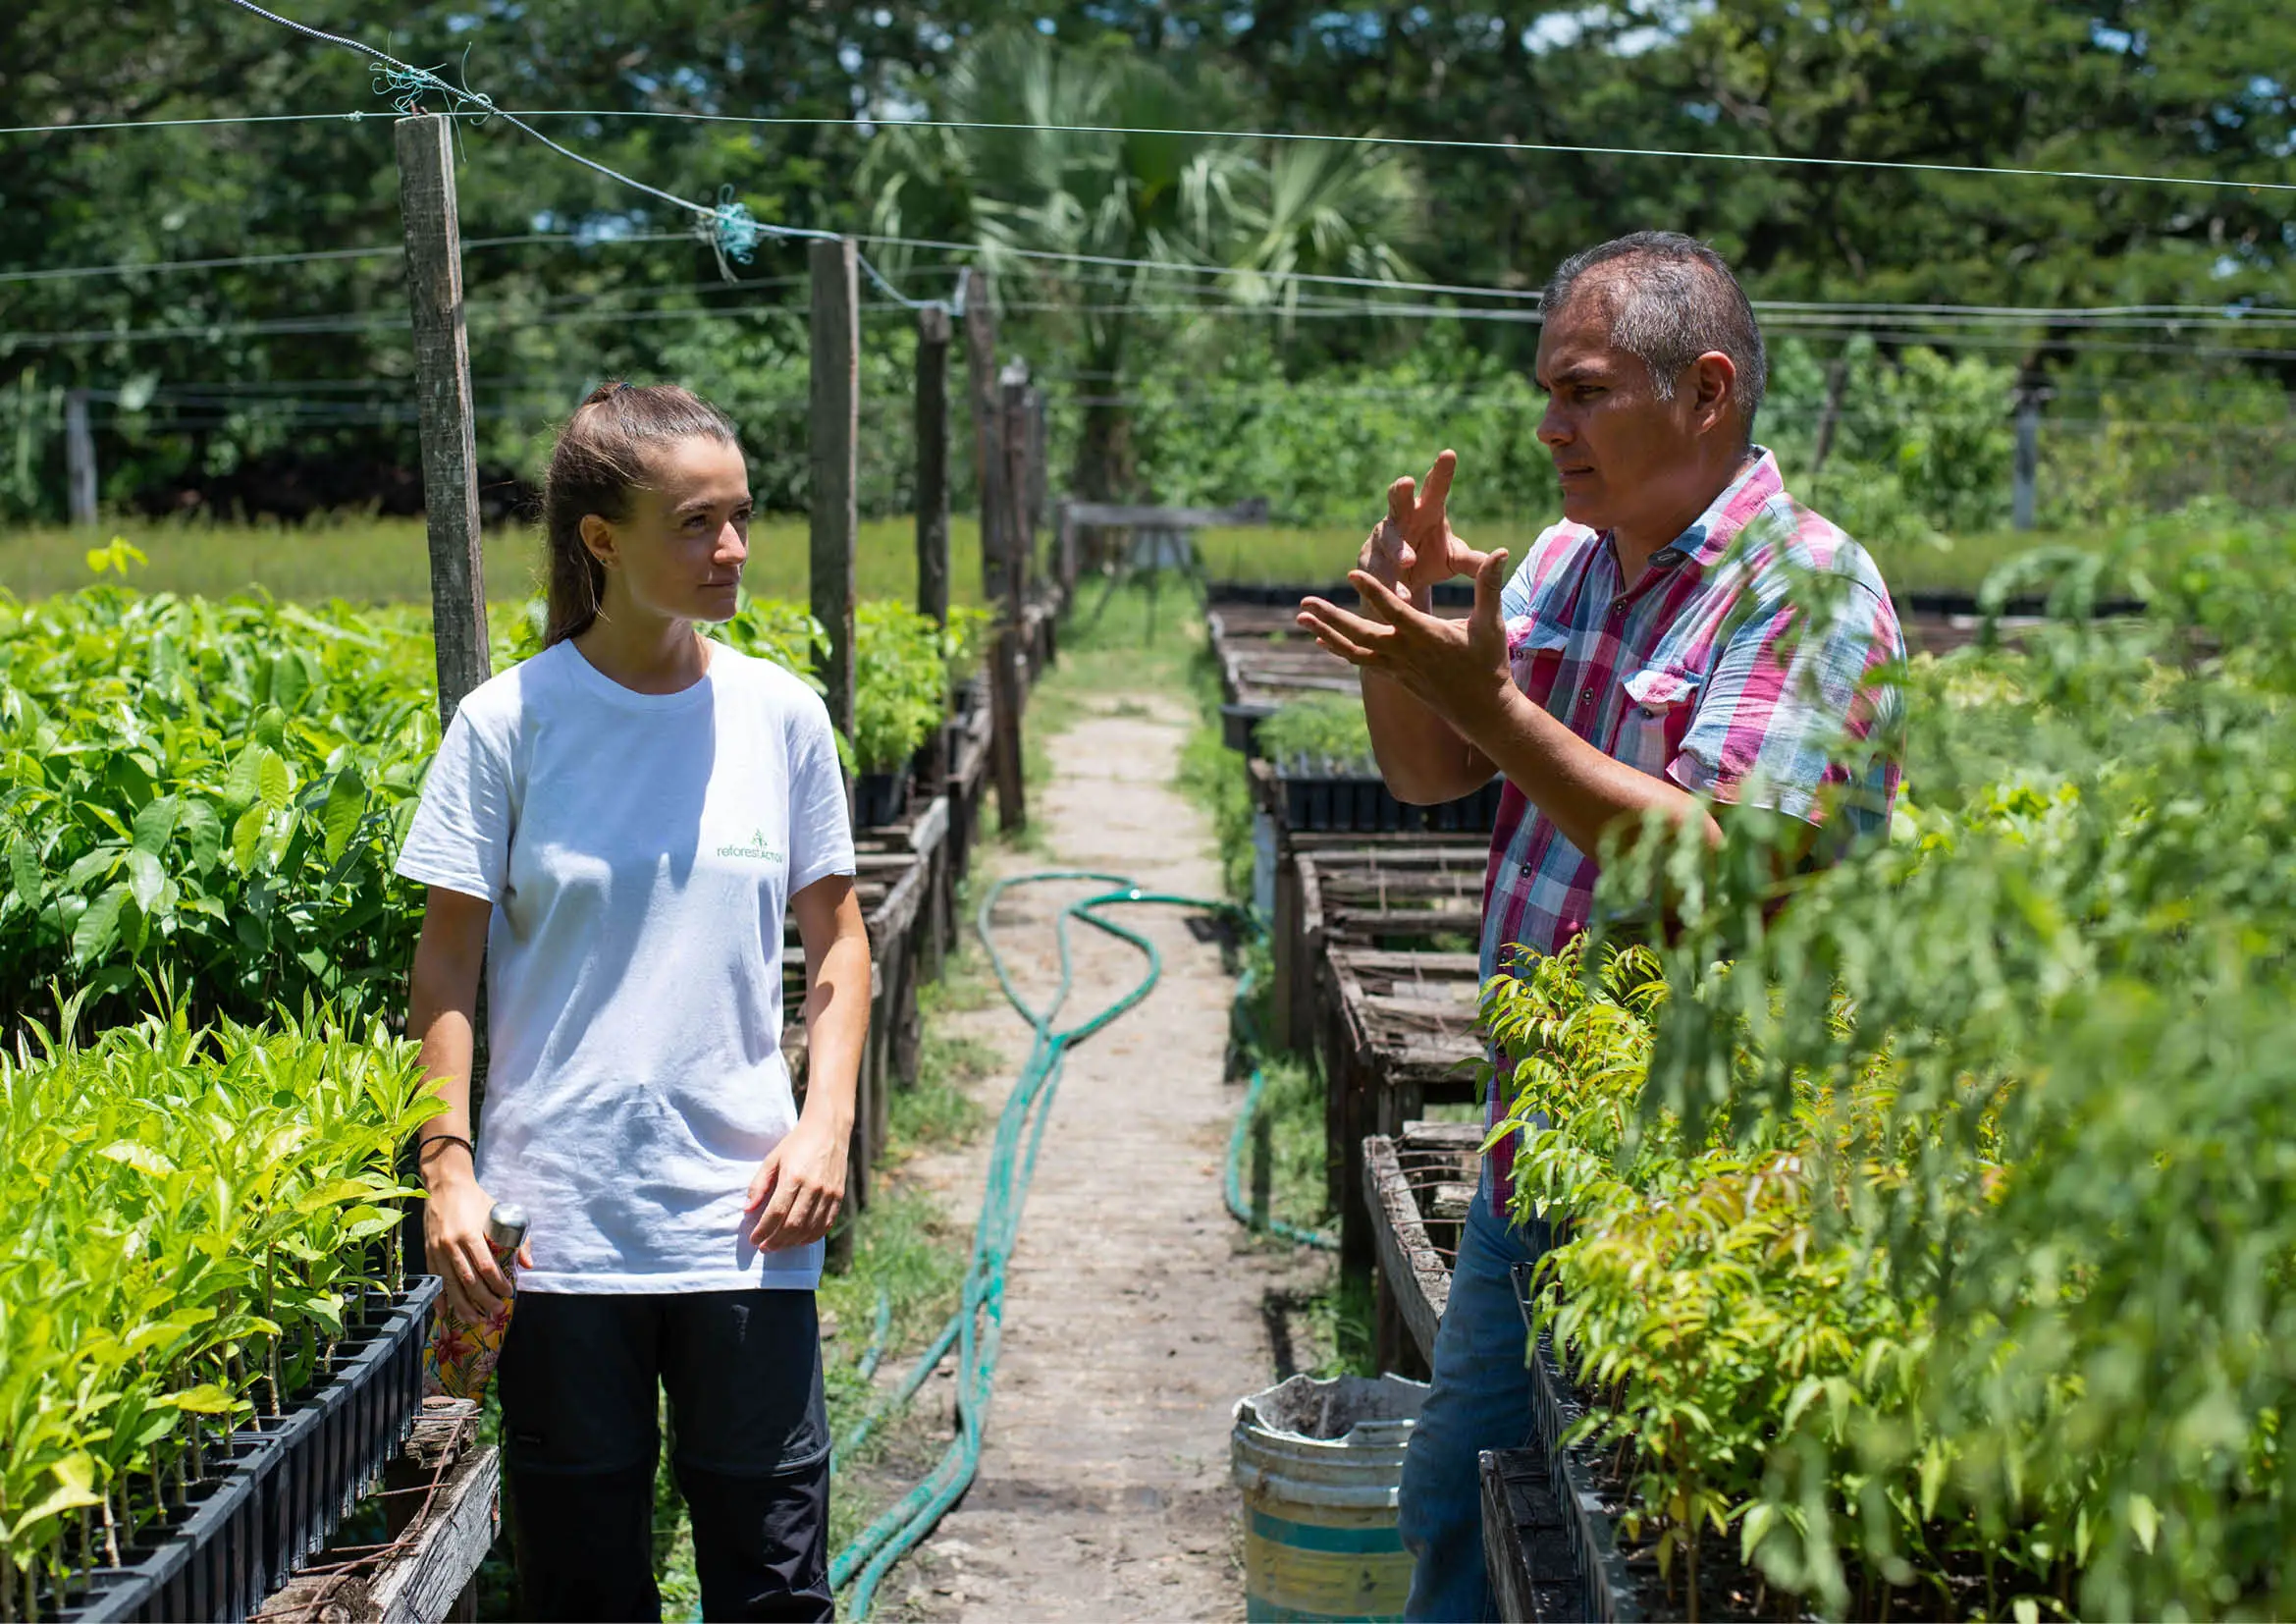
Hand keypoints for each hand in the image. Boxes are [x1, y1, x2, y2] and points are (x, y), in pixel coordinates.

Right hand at [423, 1160, 530, 1322]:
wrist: (445, 1186)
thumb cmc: (476, 1199)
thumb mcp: (500, 1213)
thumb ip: (518, 1238)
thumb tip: (527, 1264)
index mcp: (470, 1234)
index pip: (486, 1267)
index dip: (498, 1284)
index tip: (508, 1294)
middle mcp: (451, 1244)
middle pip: (469, 1280)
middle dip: (484, 1300)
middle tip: (496, 1312)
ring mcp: (437, 1250)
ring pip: (450, 1285)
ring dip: (463, 1305)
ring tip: (475, 1319)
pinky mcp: (428, 1252)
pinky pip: (435, 1279)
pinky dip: (440, 1298)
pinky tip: (444, 1312)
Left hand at [745, 1117, 847, 1250]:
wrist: (829, 1130)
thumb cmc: (796, 1144)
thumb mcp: (772, 1159)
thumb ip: (759, 1184)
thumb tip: (747, 1210)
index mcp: (794, 1177)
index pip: (775, 1213)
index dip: (763, 1230)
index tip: (753, 1239)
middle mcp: (813, 1187)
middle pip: (792, 1226)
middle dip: (775, 1241)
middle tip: (764, 1247)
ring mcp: (829, 1193)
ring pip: (809, 1229)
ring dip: (792, 1242)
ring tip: (779, 1245)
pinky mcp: (839, 1196)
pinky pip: (826, 1225)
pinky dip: (811, 1237)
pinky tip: (800, 1240)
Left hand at [1298, 546, 1516, 731]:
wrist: (1482, 711)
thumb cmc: (1489, 664)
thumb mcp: (1491, 623)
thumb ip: (1489, 585)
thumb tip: (1503, 550)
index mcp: (1426, 635)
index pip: (1393, 611)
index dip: (1372, 591)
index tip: (1351, 574)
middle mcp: (1405, 652)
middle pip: (1359, 633)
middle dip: (1330, 617)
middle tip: (1303, 602)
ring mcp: (1396, 666)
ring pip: (1353, 649)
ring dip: (1326, 632)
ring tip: (1300, 617)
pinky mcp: (1394, 675)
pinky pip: (1360, 661)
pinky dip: (1339, 649)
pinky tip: (1321, 639)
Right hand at [1350, 449, 1494, 606]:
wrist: (1399, 584)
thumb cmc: (1429, 560)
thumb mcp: (1454, 560)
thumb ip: (1474, 561)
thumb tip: (1503, 556)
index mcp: (1426, 511)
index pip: (1434, 488)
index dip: (1441, 471)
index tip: (1449, 454)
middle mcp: (1401, 518)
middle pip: (1398, 499)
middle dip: (1401, 490)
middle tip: (1407, 482)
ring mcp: (1382, 538)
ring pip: (1388, 539)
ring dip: (1398, 549)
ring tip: (1410, 560)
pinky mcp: (1369, 561)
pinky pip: (1381, 572)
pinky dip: (1392, 584)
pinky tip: (1402, 595)